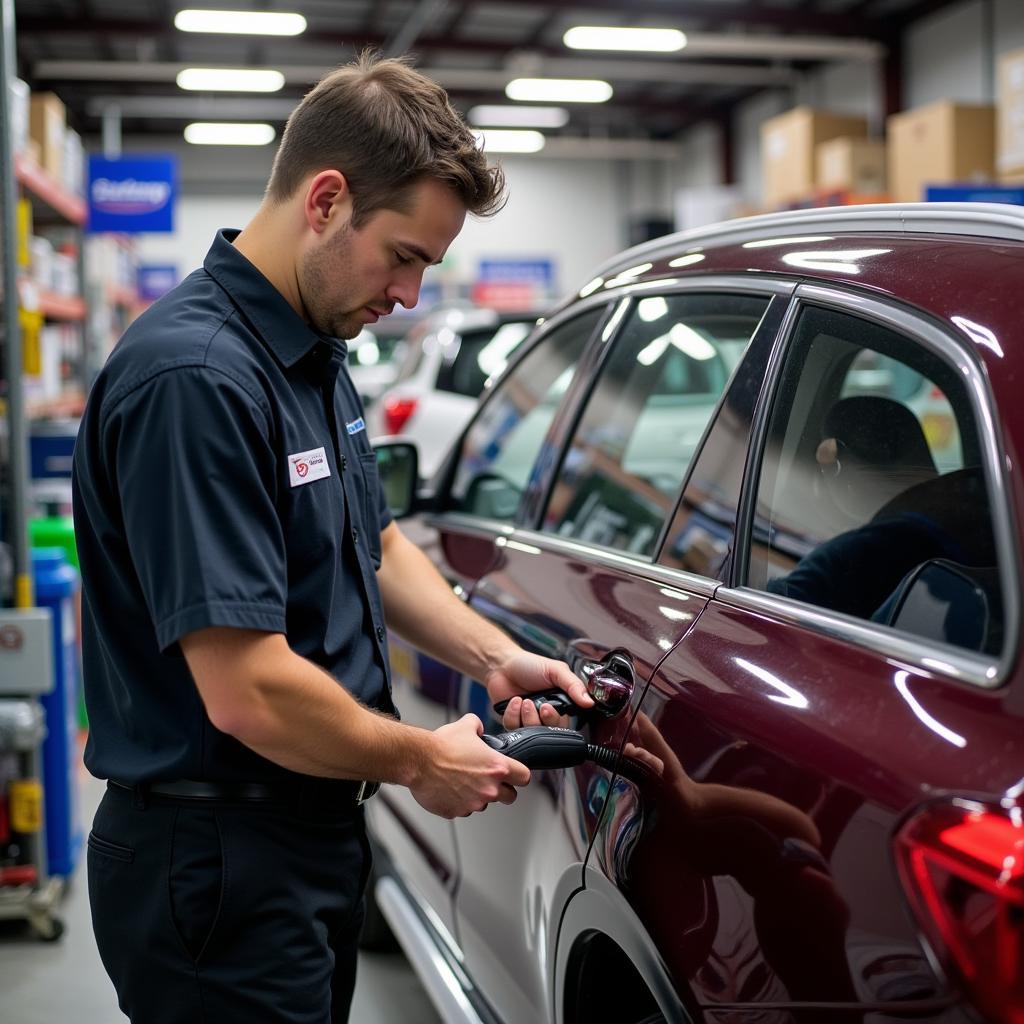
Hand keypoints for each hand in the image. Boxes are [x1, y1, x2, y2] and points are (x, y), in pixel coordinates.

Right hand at [410, 714, 530, 818]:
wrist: (418, 760)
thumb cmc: (441, 746)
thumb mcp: (466, 725)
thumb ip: (478, 726)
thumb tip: (479, 728)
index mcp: (496, 768)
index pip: (524, 778)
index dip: (520, 774)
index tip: (515, 774)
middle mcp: (489, 789)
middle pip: (509, 797)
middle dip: (502, 789)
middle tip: (489, 780)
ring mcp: (473, 803)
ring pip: (484, 803)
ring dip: (478, 795)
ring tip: (463, 781)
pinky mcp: (457, 812)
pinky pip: (464, 810)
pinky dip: (459, 802)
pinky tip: (450, 788)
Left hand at [485, 651, 593, 730]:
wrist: (503, 664)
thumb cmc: (530, 665)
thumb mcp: (556, 670)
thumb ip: (573, 685)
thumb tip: (590, 702)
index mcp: (561, 704)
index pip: (565, 723)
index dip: (557, 720)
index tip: (549, 708)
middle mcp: (546, 715)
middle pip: (549, 732)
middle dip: (541, 720)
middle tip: (539, 705)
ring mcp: (529, 720)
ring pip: (531, 734)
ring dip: (527, 717)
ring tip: (524, 701)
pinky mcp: (513, 722)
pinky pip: (514, 729)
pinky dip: (513, 716)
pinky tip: (514, 702)